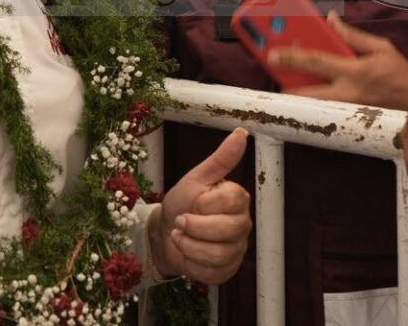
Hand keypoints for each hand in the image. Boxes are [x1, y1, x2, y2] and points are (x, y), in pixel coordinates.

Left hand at [155, 129, 251, 284]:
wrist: (165, 231)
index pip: (231, 201)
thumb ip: (220, 158)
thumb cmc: (182, 201)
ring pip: (218, 254)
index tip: (192, 203)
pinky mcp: (227, 271)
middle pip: (226, 231)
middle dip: (194, 227)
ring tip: (180, 235)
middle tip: (181, 221)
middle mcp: (242, 224)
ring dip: (189, 245)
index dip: (205, 204)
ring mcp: (236, 249)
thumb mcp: (196, 177)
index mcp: (238, 198)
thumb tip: (242, 133)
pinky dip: (191, 263)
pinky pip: (213, 273)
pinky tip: (186, 253)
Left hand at [268, 13, 407, 109]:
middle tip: (275, 73)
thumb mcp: (381, 47)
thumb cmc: (401, 73)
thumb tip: (331, 20)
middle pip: (307, 93)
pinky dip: (315, 101)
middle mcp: (349, 93)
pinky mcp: (351, 118)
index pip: (316, 62)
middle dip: (287, 85)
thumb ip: (352, 35)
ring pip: (314, 106)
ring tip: (286, 81)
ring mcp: (349, 109)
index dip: (291, 57)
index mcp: (355, 71)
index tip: (272, 54)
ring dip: (299, 94)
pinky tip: (309, 91)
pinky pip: (326, 111)